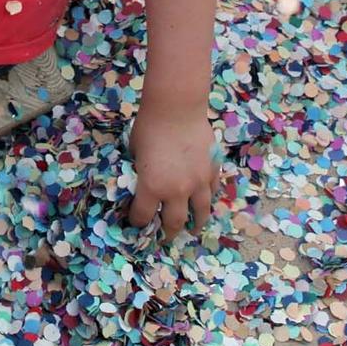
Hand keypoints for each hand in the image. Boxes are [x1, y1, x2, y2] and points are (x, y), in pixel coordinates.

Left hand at [126, 103, 217, 237]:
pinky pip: (212, 191)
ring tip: (193, 229)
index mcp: (152, 188)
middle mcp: (177, 191)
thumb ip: (139, 170)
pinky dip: (207, 198)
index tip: (136, 224)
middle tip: (166, 237)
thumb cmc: (148, 126)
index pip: (143, 216)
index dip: (137, 222)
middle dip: (169, 232)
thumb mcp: (134, 152)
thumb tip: (139, 177)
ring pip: (200, 212)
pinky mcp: (212, 171)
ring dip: (196, 223)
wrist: (176, 108)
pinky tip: (205, 201)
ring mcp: (198, 182)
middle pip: (174, 222)